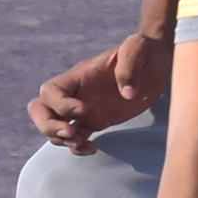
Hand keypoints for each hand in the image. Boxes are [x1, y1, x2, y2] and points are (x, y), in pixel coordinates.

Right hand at [29, 32, 173, 155]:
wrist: (157, 62)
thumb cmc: (146, 50)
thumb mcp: (139, 49)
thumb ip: (129, 66)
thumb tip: (127, 94)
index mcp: (80, 75)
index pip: (51, 91)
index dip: (60, 105)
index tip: (83, 112)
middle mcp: (76, 92)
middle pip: (40, 109)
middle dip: (48, 125)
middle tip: (70, 135)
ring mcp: (84, 108)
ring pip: (54, 126)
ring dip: (62, 140)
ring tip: (83, 144)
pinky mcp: (95, 120)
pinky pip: (75, 137)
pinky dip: (77, 148)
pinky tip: (93, 149)